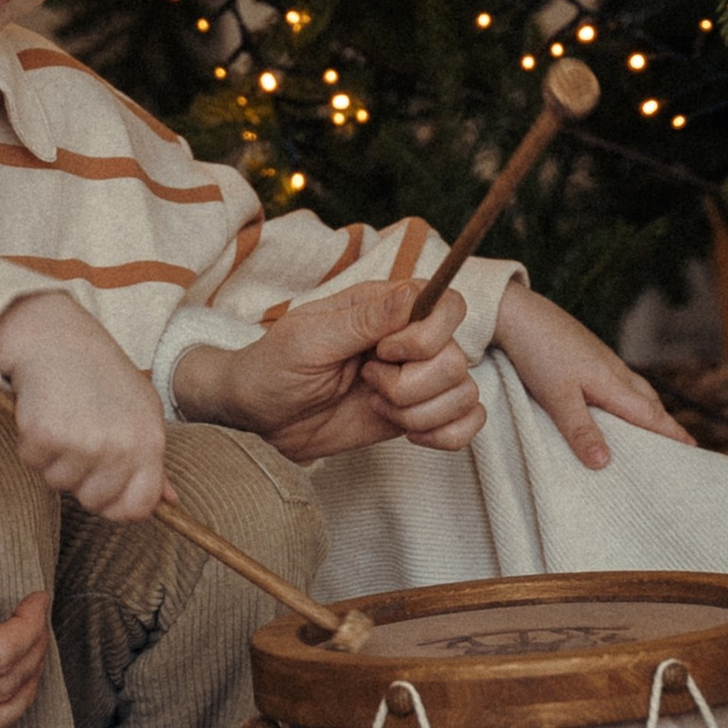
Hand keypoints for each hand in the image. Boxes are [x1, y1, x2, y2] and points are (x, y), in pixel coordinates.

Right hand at [0, 292, 167, 519]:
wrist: (55, 335)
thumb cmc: (98, 373)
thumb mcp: (140, 409)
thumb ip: (151, 459)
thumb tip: (169, 500)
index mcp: (150, 440)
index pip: (139, 506)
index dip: (117, 505)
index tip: (103, 487)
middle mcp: (120, 446)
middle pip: (95, 501)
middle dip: (81, 478)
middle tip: (78, 435)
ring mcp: (83, 443)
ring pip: (60, 484)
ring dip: (55, 459)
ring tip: (62, 417)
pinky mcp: (45, 436)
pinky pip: (33, 463)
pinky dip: (32, 443)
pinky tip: (42, 412)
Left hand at [173, 282, 477, 463]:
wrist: (258, 418)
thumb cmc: (274, 367)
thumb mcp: (309, 339)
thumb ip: (363, 320)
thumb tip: (411, 294)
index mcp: (386, 308)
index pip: (449, 304)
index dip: (426, 335)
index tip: (382, 352)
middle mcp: (410, 341)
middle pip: (457, 358)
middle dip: (410, 384)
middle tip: (366, 381)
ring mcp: (417, 379)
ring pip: (464, 394)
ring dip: (418, 411)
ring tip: (375, 405)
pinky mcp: (418, 414)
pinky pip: (468, 422)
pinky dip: (445, 434)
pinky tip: (410, 434)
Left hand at [488, 283, 691, 468]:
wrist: (518, 312)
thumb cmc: (539, 353)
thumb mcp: (558, 398)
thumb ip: (581, 431)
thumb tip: (604, 463)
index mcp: (613, 383)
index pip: (651, 414)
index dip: (672, 433)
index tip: (694, 450)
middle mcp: (614, 370)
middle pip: (649, 400)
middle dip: (665, 422)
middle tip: (679, 444)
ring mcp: (601, 359)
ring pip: (634, 388)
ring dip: (647, 408)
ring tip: (651, 426)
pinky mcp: (587, 353)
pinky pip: (618, 380)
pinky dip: (627, 396)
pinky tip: (615, 401)